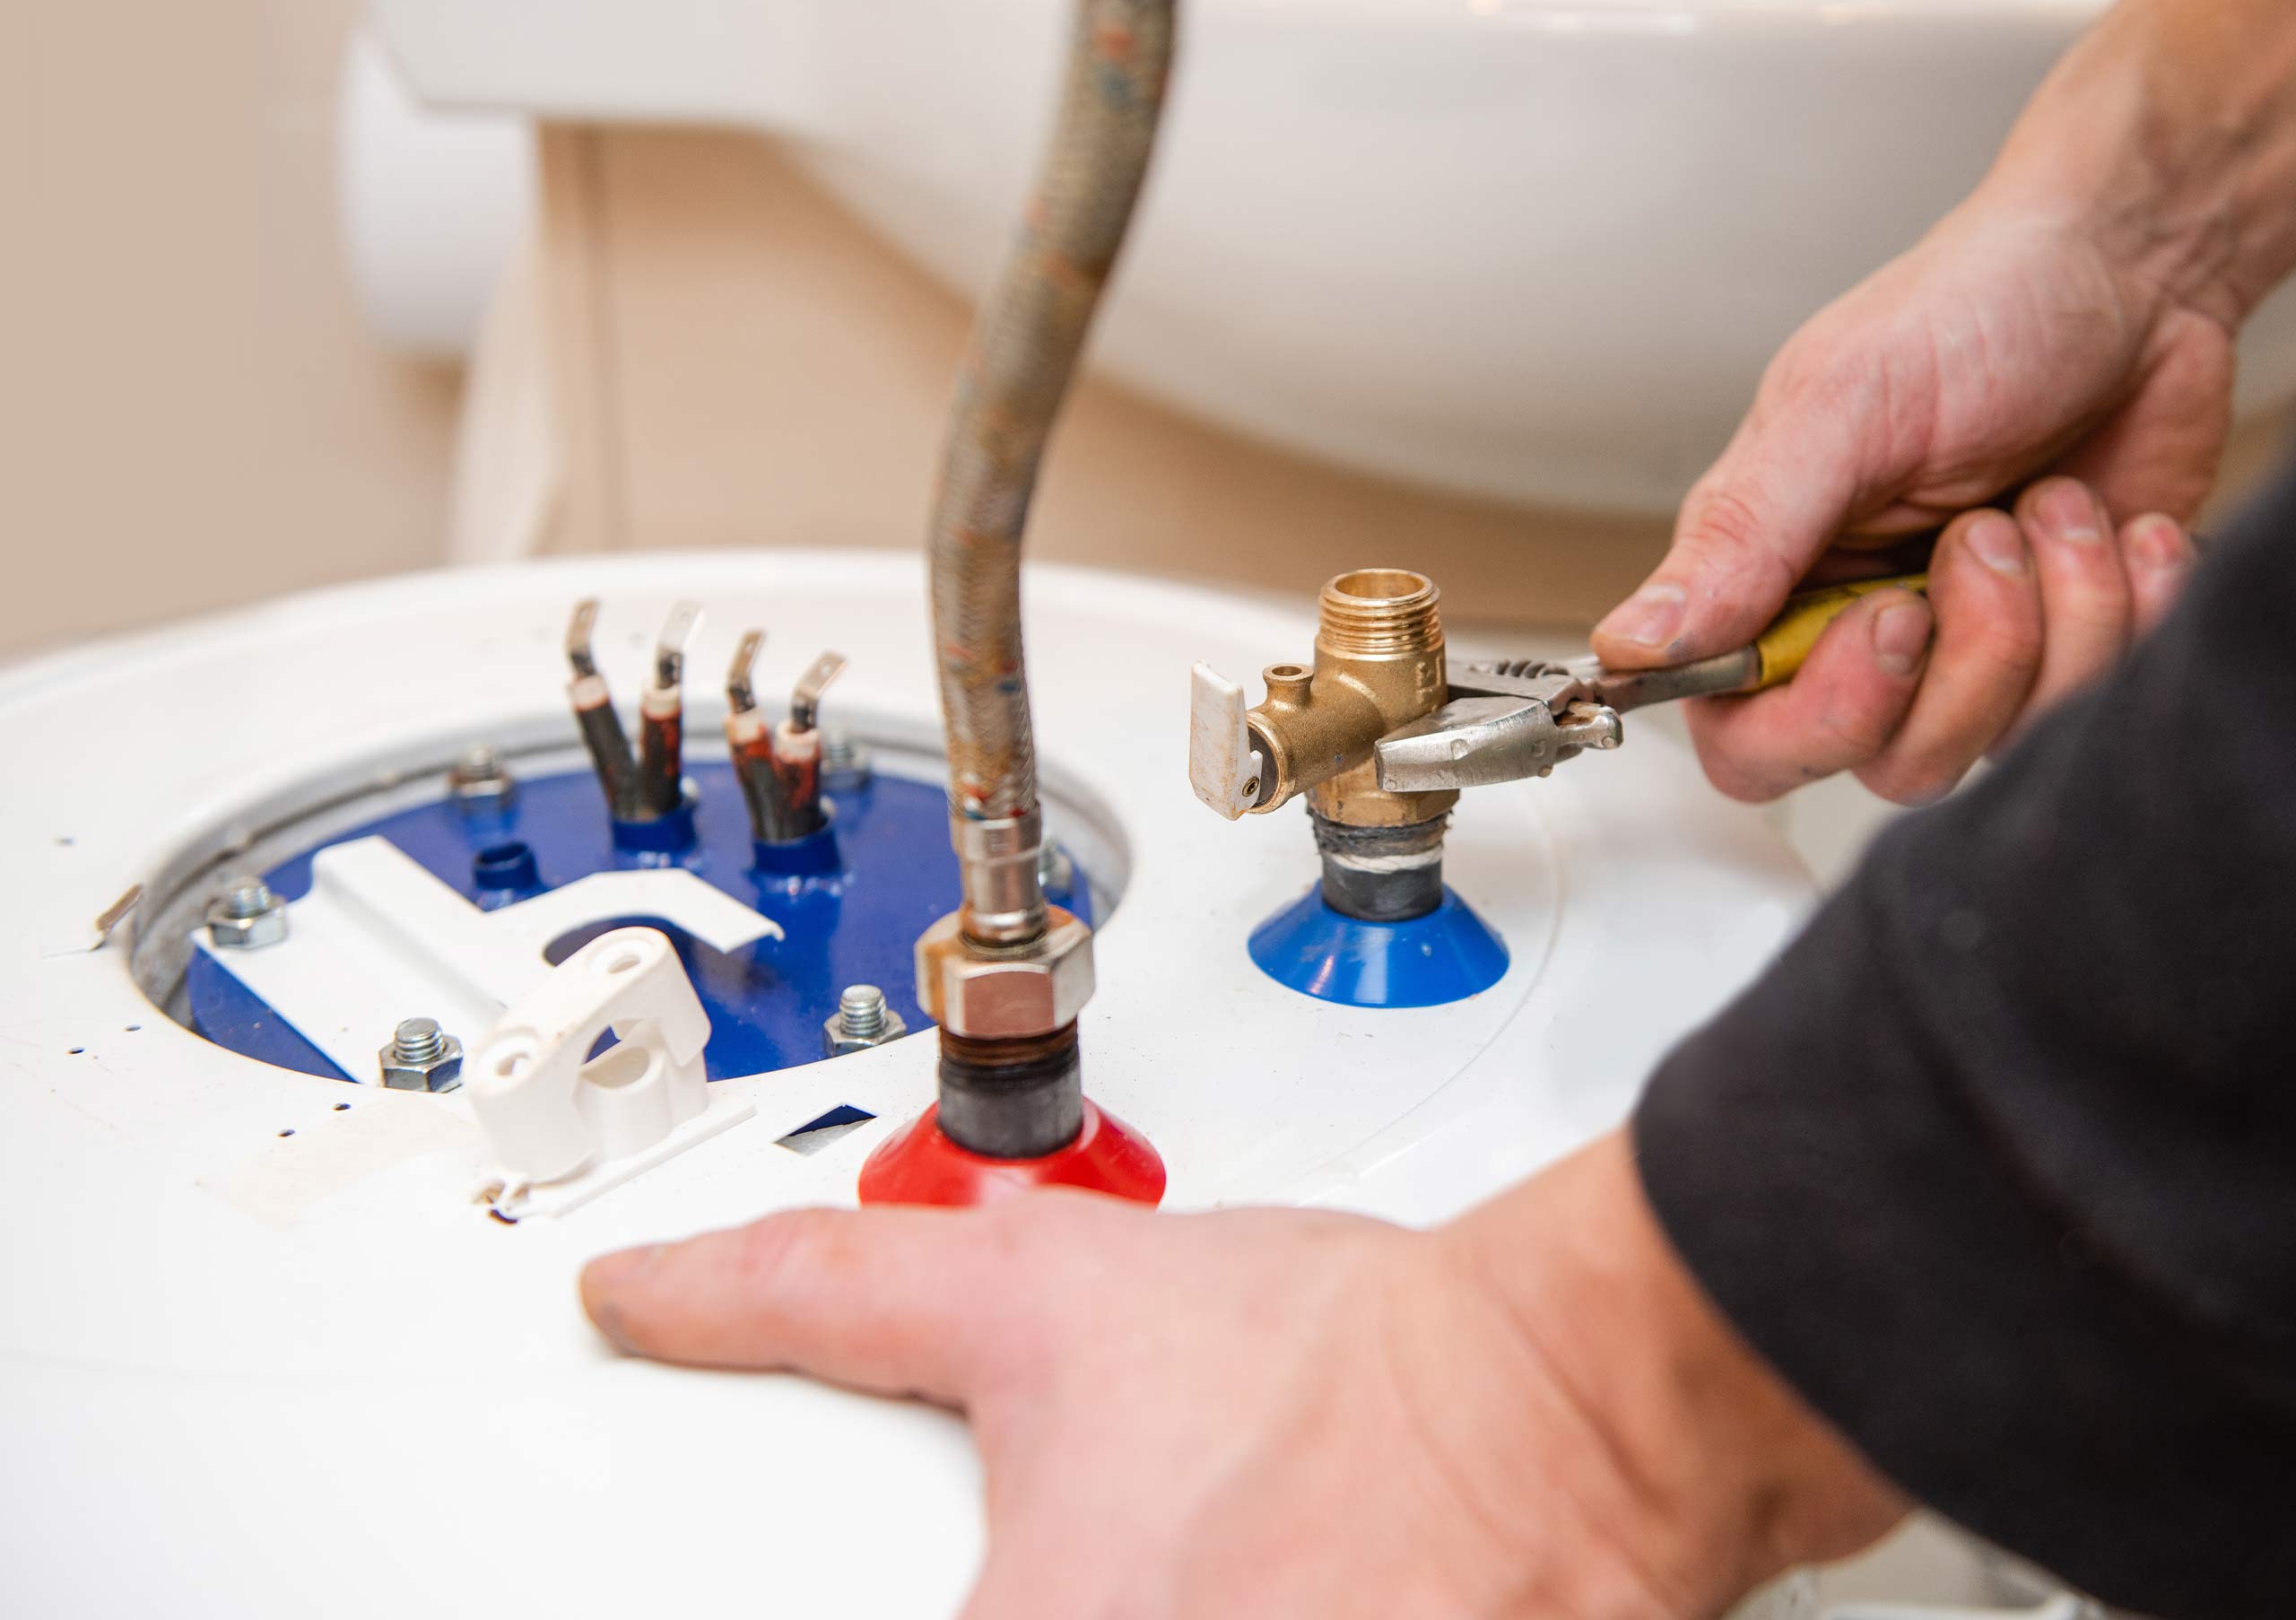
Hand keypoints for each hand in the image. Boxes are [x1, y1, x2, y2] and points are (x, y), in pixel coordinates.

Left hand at [581, 1133, 1903, 1618]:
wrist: (1553, 1404)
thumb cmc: (1336, 1368)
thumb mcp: (1031, 1293)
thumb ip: (815, 1295)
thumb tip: (648, 1294)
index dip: (879, 1585)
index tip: (992, 1547)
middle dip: (1056, 1570)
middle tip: (1140, 1521)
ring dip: (1163, 1587)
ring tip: (1218, 1541)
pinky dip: (1231, 1604)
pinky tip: (1273, 1568)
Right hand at [1587, 0, 2295, 806]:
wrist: (2134, 270)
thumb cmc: (1974, 310)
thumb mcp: (1840, 408)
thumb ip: (1739, 538)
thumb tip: (1632, 644)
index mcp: (1768, 582)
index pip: (1747, 740)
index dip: (1820, 718)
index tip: (1890, 618)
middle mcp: (1858, 632)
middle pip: (1887, 761)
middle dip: (1967, 658)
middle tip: (1984, 534)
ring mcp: (1967, 649)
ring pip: (2000, 740)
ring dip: (2057, 614)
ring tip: (2051, 505)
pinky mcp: (2067, 649)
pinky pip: (2097, 706)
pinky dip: (2129, 607)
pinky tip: (2118, 526)